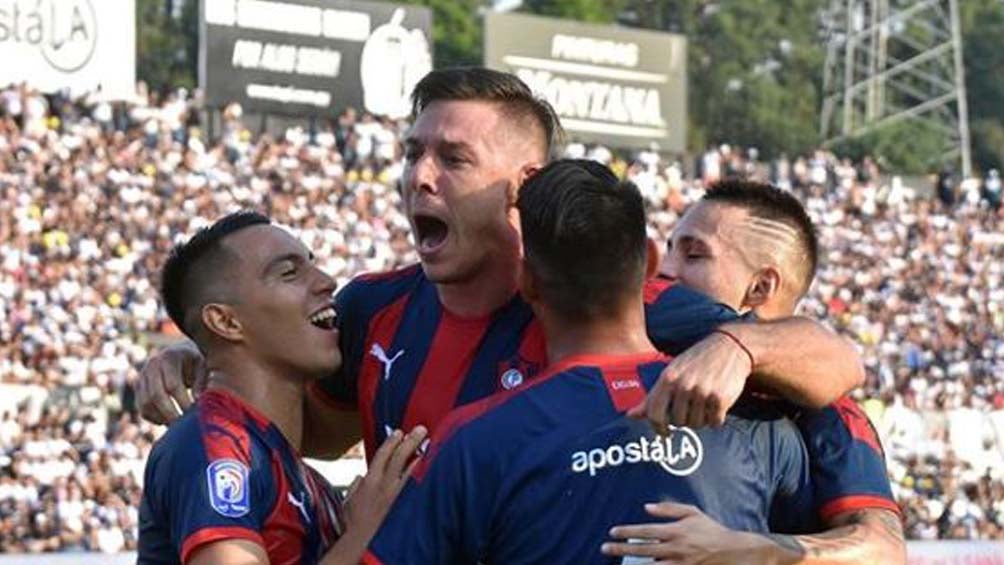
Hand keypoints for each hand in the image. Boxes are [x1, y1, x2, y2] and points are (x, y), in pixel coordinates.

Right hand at [136, 340, 207, 424]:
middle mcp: (152, 365)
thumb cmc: (194, 361)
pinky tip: (166, 421)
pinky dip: (152, 417)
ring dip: (160, 417)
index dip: (182, 401)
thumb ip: (201, 380)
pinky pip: (141, 407)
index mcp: (169, 357)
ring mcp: (142, 376)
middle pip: (156, 395)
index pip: (172, 385)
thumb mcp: (202, 366)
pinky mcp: (138, 387)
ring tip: (175, 425)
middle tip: (182, 424)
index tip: (192, 412)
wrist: (176, 352)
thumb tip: (196, 399)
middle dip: (170, 413)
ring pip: (145, 403)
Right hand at [341, 426, 427, 538]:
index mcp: (370, 480)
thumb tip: (360, 477)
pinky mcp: (400, 502)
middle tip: (420, 429)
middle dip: (410, 442)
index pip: (383, 455)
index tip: (399, 431)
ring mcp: (394, 493)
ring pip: (409, 469)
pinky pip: (411, 483)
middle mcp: (384, 484)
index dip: (391, 442)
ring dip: (417, 454)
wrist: (359, 537)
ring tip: (427, 442)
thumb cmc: (350, 518)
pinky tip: (424, 464)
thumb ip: (356, 484)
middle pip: (399, 458)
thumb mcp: (349, 497)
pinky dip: (417, 472)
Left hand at [602, 502, 773, 564]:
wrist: (733, 551)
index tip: (613, 531)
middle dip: (621, 549)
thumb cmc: (710, 530)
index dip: (628, 531)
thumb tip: (646, 507)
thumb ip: (669, 509)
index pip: (646, 530)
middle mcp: (675, 547)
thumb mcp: (692, 513)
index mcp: (676, 530)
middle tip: (604, 548)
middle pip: (643, 549)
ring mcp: (680, 563)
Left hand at [628, 330, 751, 429]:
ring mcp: (702, 391)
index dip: (658, 428)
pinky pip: (714, 423)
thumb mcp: (671, 373)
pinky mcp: (720, 398)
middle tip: (692, 406)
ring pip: (697, 424)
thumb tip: (630, 416)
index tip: (665, 433)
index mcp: (668, 378)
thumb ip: (652, 397)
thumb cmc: (696, 362)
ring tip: (705, 403)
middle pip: (678, 422)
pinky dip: (716, 419)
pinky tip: (717, 405)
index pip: (654, 414)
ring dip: (701, 419)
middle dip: (685, 419)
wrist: (730, 347)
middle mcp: (683, 385)